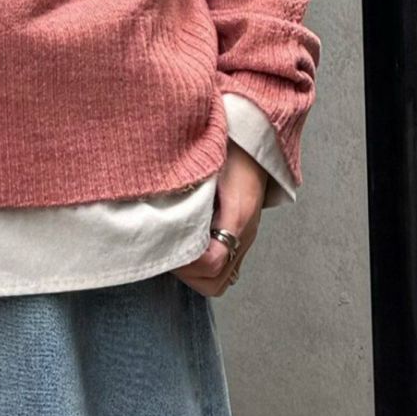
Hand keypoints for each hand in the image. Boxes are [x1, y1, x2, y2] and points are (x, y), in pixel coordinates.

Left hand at [169, 143, 266, 296]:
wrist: (258, 134)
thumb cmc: (231, 146)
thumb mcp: (208, 161)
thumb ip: (187, 185)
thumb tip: (158, 208)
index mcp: (238, 216)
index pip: (211, 262)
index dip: (186, 260)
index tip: (166, 245)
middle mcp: (245, 232)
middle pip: (215, 281)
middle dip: (187, 272)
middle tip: (166, 249)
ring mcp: (245, 235)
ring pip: (219, 279)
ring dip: (194, 272)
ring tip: (175, 248)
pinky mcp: (241, 234)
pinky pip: (225, 266)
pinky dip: (204, 264)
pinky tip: (189, 244)